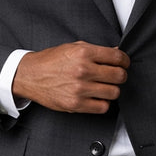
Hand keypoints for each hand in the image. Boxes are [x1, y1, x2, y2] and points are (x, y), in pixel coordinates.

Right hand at [12, 41, 129, 113]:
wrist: (30, 75)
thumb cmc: (51, 61)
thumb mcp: (73, 48)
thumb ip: (96, 51)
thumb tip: (118, 54)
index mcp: (83, 53)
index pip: (117, 58)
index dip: (125, 61)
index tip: (123, 64)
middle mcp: (83, 70)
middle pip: (119, 76)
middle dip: (120, 75)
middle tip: (115, 76)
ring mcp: (79, 89)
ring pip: (114, 92)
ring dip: (112, 90)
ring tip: (104, 86)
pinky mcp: (76, 104)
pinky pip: (103, 107)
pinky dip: (102, 103)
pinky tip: (96, 97)